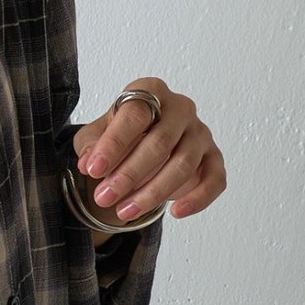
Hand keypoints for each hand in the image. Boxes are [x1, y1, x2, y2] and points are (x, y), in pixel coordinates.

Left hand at [72, 78, 225, 222]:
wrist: (140, 146)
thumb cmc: (118, 137)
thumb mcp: (94, 137)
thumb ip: (90, 146)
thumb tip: (89, 163)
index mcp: (150, 92)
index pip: (135, 115)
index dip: (113, 144)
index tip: (94, 170)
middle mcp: (180, 108)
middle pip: (160, 142)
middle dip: (129, 175)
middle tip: (104, 197)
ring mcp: (200, 133)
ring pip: (183, 165)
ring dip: (153, 193)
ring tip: (124, 211)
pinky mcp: (213, 157)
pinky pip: (214, 179)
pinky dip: (198, 198)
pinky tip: (176, 212)